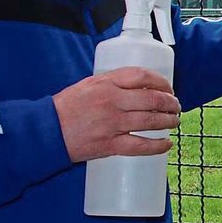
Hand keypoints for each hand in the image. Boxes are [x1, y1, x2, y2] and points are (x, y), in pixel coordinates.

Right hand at [53, 67, 181, 162]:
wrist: (45, 131)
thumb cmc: (67, 107)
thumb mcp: (89, 85)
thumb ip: (113, 83)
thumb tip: (142, 85)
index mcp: (106, 83)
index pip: (142, 76)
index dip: (161, 81)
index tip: (168, 87)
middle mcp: (112, 101)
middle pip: (152, 99)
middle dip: (170, 103)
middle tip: (175, 106)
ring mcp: (112, 124)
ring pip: (150, 121)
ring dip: (168, 121)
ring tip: (174, 121)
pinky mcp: (109, 145)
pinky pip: (140, 146)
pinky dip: (157, 146)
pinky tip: (166, 144)